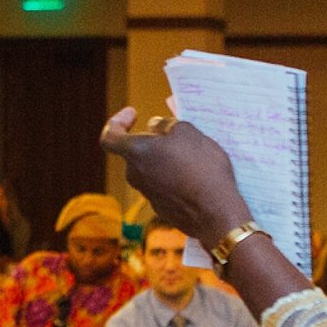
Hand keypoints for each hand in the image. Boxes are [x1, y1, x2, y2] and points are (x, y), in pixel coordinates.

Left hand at [99, 109, 250, 248]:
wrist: (216, 212)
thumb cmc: (201, 168)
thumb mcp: (187, 131)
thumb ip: (165, 124)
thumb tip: (154, 127)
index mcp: (136, 153)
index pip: (110, 137)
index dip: (117, 122)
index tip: (133, 114)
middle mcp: (136, 176)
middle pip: (138, 153)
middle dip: (155, 142)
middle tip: (179, 136)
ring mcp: (149, 195)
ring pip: (154, 170)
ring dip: (168, 160)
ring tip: (196, 156)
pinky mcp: (164, 209)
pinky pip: (167, 187)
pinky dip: (177, 179)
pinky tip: (199, 177)